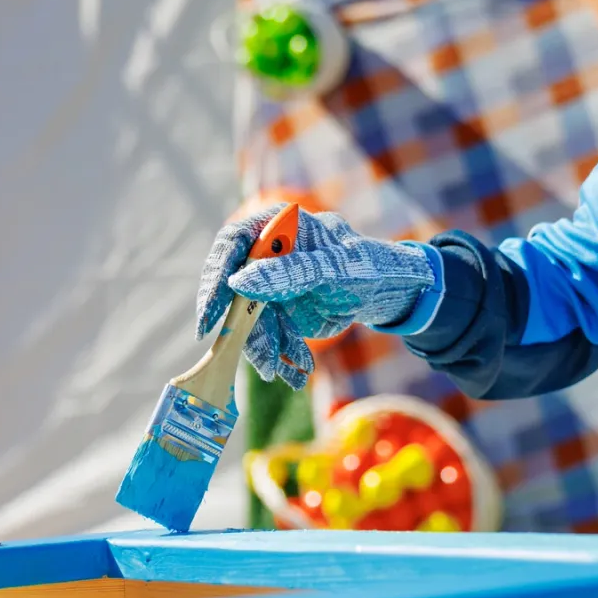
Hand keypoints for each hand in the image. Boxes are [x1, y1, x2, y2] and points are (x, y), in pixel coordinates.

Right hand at [195, 205, 434, 389]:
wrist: (386, 290)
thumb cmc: (366, 264)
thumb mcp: (335, 268)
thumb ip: (290, 272)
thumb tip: (239, 281)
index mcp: (278, 226)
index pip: (233, 244)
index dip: (215, 277)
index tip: (210, 316)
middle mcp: (267, 254)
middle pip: (234, 288)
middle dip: (241, 327)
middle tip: (248, 355)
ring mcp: (270, 283)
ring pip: (251, 319)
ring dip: (266, 348)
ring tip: (285, 371)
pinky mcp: (279, 310)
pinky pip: (269, 335)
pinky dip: (281, 355)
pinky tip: (297, 371)